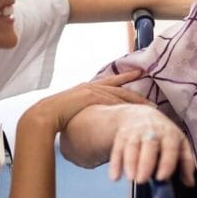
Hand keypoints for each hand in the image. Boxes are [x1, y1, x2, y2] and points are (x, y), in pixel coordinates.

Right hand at [22, 71, 149, 133]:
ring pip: (119, 93)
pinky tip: (135, 108)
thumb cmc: (56, 115)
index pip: (111, 83)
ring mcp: (91, 89)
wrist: (45, 113)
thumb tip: (95, 121)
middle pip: (120, 87)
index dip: (126, 80)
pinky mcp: (90, 95)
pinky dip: (124, 103)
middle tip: (152, 99)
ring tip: (150, 106)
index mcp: (87, 88)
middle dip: (136, 93)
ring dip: (135, 100)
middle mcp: (91, 86)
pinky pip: (111, 99)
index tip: (138, 76)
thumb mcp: (74, 110)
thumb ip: (86, 111)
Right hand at [104, 104, 195, 185]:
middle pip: (149, 145)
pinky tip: (115, 177)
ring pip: (132, 146)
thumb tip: (190, 183)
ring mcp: (135, 132)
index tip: (162, 178)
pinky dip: (115, 163)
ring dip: (130, 162)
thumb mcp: (179, 144)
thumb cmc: (164, 135)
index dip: (166, 162)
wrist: (141, 114)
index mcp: (169, 134)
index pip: (169, 147)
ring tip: (131, 178)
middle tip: (142, 180)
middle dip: (145, 162)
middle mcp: (152, 131)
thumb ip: (186, 162)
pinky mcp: (121, 136)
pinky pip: (117, 149)